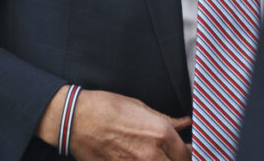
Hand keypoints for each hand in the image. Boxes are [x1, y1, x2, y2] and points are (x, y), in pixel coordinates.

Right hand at [36, 86, 190, 159]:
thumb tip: (185, 123)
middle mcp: (151, 155)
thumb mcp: (140, 107)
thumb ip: (166, 120)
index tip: (186, 151)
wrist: (76, 120)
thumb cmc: (106, 108)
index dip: (188, 153)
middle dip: (177, 160)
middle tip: (173, 155)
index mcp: (160, 133)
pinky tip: (138, 159)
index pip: (186, 155)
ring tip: (155, 156)